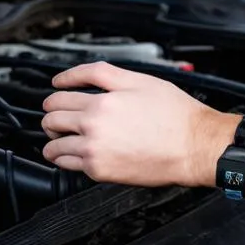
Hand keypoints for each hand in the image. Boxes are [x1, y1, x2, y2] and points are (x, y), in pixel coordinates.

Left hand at [40, 62, 235, 186]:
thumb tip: (73, 75)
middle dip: (51, 116)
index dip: (55, 92)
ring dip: (52, 140)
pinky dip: (64, 158)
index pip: (60, 95)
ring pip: (54, 145)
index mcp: (103, 102)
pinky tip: (72, 154)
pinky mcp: (99, 171)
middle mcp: (93, 126)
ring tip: (60, 138)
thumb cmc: (175, 115)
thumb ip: (104, 74)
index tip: (56, 93)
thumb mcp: (141, 81)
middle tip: (58, 117)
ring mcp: (94, 150)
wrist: (194, 146)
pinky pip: (67, 165)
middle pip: (52, 119)